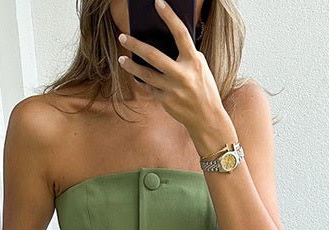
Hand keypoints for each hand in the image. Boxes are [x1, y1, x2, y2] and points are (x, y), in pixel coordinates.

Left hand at [117, 0, 229, 145]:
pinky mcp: (165, 101)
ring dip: (131, 66)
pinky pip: (150, 87)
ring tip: (122, 58)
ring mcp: (172, 89)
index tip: (158, 3)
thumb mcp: (200, 67)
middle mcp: (183, 75)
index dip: (169, 16)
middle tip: (123, 36)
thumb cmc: (204, 88)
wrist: (206, 118)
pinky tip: (137, 75)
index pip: (181, 34)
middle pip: (154, 56)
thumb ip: (186, 55)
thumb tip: (166, 42)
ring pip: (146, 74)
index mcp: (194, 61)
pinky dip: (143, 81)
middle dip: (136, 45)